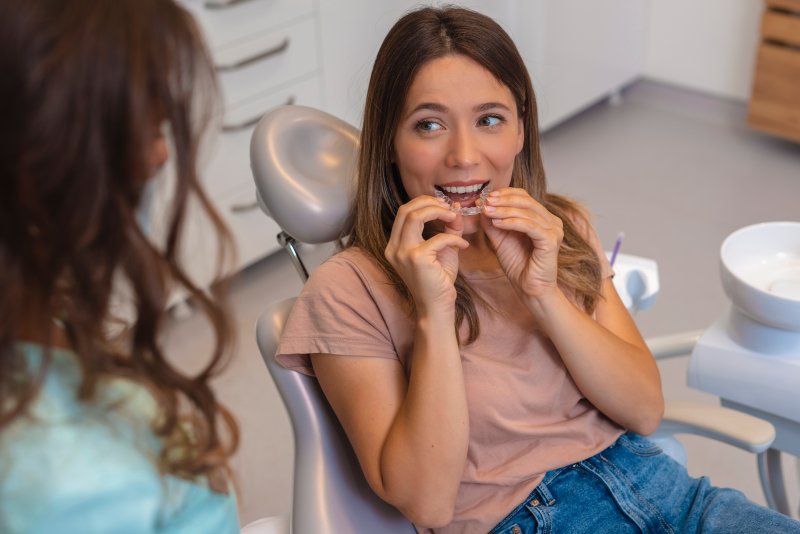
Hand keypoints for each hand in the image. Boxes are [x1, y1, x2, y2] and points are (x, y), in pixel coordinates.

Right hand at [385, 196, 468, 314]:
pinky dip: (454, 238)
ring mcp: (403, 253)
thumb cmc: (438, 280)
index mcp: (395, 244)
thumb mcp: (443, 249)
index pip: (404, 212)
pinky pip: (439, 238)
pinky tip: (464, 245)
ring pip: (415, 216)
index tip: (443, 205)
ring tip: (454, 217)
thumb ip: (448, 228)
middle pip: (406, 209)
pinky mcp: (416, 259)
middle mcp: (394, 248)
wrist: (437, 307)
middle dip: (430, 203)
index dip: (424, 203)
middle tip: (449, 208)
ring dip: (438, 212)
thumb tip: (455, 207)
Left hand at [480, 187, 562, 299]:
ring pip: (527, 212)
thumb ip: (493, 222)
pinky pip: (530, 226)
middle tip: (486, 201)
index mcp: (542, 218)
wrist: (529, 288)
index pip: (525, 197)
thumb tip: (482, 205)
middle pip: (527, 201)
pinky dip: (512, 222)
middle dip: (503, 200)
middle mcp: (552, 221)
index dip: (505, 193)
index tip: (486, 197)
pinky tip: (497, 223)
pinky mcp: (551, 241)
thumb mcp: (500, 239)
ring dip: (504, 210)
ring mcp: (554, 230)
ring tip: (487, 211)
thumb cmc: (518, 265)